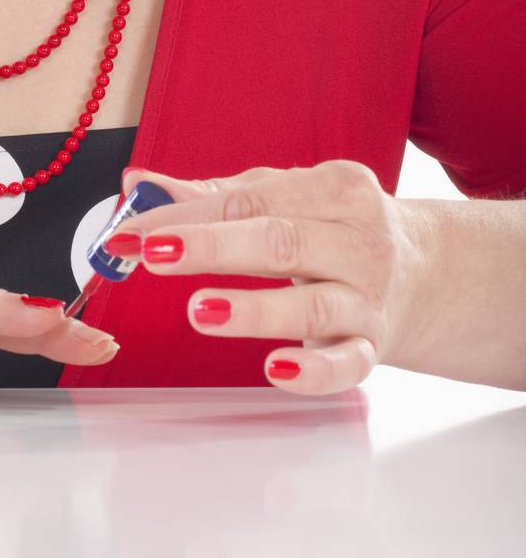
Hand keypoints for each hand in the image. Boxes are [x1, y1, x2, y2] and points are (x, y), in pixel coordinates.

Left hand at [111, 159, 425, 393]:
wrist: (426, 272)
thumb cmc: (335, 227)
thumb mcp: (285, 196)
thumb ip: (212, 195)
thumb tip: (138, 186)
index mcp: (334, 187)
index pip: (248, 200)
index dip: (185, 216)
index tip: (132, 232)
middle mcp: (357, 238)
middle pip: (279, 241)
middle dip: (211, 247)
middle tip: (153, 256)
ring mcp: (369, 297)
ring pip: (311, 304)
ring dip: (254, 309)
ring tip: (198, 311)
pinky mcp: (375, 347)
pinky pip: (347, 364)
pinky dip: (313, 371)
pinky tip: (274, 370)